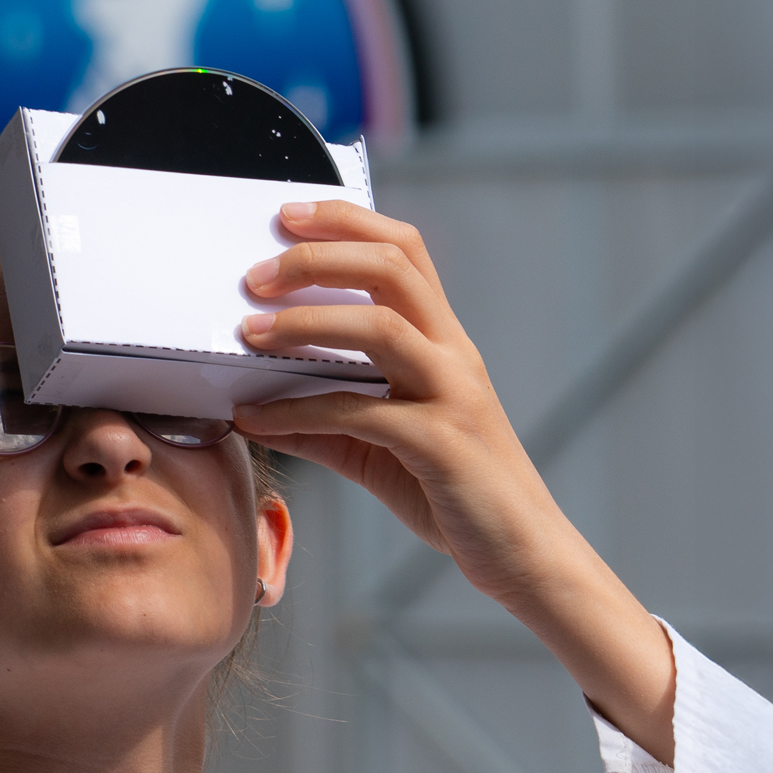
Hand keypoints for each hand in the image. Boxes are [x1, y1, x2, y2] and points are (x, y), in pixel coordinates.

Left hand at [233, 200, 677, 761]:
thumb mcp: (378, 451)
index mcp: (445, 342)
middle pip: (392, 268)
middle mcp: (455, 356)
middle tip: (255, 274)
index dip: (346, 222)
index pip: (403, 251)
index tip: (288, 214)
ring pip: (381, 327)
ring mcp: (453, 396)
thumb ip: (322, 423)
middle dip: (318, 257)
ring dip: (305, 322)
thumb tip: (253, 411)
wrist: (524, 557)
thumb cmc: (455, 495)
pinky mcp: (442, 445)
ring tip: (248, 331)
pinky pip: (362, 412)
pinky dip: (301, 410)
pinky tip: (257, 419)